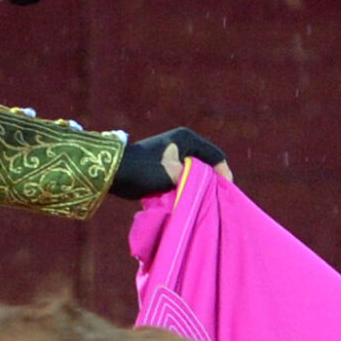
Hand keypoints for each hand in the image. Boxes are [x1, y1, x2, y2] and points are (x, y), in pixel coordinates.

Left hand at [115, 128, 230, 197]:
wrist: (114, 172)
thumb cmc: (143, 170)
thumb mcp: (173, 174)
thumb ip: (194, 178)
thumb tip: (209, 186)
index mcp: (188, 139)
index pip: (216, 156)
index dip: (223, 175)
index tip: (225, 193)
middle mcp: (184, 142)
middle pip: (208, 164)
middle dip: (212, 181)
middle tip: (216, 199)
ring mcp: (175, 153)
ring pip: (197, 172)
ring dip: (200, 185)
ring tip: (204, 200)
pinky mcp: (168, 164)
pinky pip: (185, 176)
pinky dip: (188, 186)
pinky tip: (190, 198)